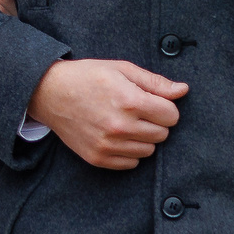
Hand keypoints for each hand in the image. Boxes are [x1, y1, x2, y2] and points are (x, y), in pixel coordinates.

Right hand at [29, 59, 187, 169]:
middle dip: (155, 122)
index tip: (152, 102)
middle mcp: (120, 126)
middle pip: (162, 134)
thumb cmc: (87, 77)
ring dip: (143, 138)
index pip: (171, 116)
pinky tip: (117, 136)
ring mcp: (108, 145)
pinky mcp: (98, 158)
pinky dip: (129, 152)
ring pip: (148, 151)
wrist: (49, 93)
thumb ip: (155, 82)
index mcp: (129, 101)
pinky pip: (131, 164)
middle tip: (137, 111)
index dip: (166, 107)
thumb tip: (183, 91)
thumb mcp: (122, 69)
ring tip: (126, 123)